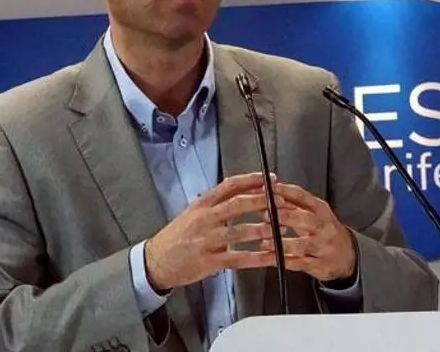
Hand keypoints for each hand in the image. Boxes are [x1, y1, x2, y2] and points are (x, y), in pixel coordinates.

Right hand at [144, 172, 283, 292]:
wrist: (156, 261)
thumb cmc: (176, 237)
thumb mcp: (191, 212)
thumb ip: (214, 203)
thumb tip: (240, 190)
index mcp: (202, 204)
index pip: (230, 185)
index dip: (252, 180)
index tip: (270, 178)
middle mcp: (204, 219)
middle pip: (238, 204)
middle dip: (263, 201)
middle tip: (282, 201)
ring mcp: (207, 240)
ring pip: (241, 231)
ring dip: (265, 229)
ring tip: (283, 228)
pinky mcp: (209, 261)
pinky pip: (239, 258)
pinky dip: (258, 257)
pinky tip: (272, 256)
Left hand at [261, 183, 356, 282]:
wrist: (348, 255)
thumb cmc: (323, 230)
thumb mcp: (314, 213)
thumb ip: (292, 204)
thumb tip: (267, 194)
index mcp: (320, 209)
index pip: (302, 196)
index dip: (284, 192)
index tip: (268, 189)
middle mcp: (323, 227)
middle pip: (305, 219)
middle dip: (285, 216)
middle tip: (266, 215)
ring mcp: (322, 246)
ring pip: (301, 244)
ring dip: (281, 242)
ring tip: (264, 241)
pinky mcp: (318, 264)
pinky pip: (298, 263)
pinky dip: (282, 260)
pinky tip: (268, 258)